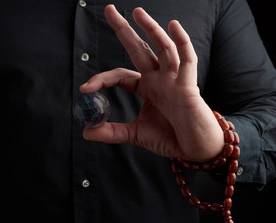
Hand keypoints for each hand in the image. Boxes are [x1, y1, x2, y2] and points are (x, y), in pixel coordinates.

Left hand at [80, 5, 223, 161]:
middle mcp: (159, 79)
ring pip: (163, 48)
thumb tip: (86, 132)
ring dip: (151, 29)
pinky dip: (182, 42)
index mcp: (147, 88)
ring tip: (137, 12)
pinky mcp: (189, 86)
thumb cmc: (170, 138)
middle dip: (124, 29)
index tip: (85, 89)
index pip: (120, 74)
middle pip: (139, 48)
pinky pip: (187, 60)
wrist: (194, 150)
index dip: (102, 78)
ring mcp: (174, 80)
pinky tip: (173, 26)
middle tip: (108, 10)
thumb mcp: (136, 134)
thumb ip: (112, 132)